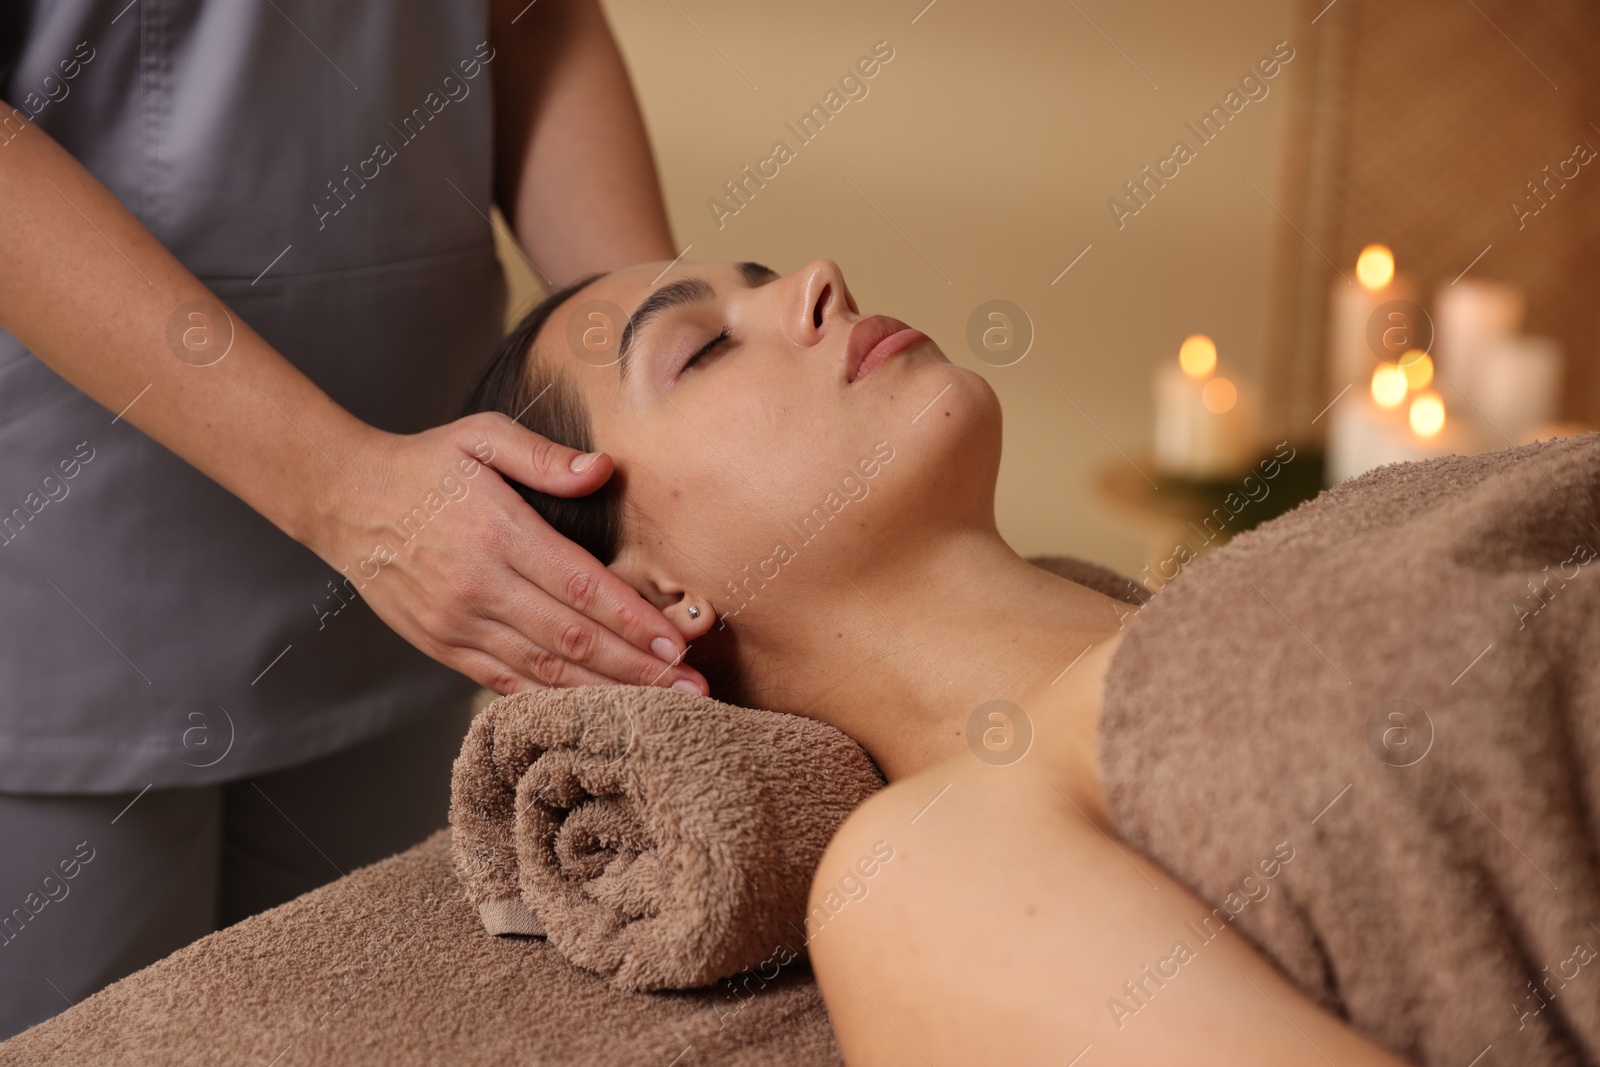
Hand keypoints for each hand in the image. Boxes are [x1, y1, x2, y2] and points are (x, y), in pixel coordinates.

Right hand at [310, 412, 708, 695]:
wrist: (344, 502)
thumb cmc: (425, 465)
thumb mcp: (481, 436)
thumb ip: (543, 455)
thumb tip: (603, 469)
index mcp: (498, 534)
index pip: (579, 587)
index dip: (632, 620)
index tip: (678, 644)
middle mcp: (479, 587)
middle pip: (571, 639)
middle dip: (638, 670)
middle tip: (693, 692)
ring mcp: (459, 624)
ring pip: (544, 671)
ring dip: (606, 694)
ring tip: (660, 712)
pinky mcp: (444, 646)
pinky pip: (506, 684)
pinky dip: (553, 702)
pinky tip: (594, 715)